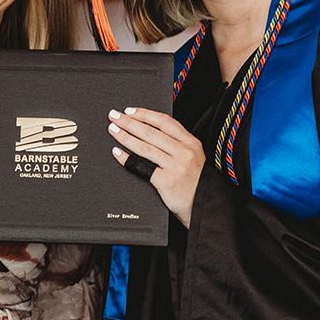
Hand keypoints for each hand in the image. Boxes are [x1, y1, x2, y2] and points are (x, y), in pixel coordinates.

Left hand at [108, 107, 204, 227]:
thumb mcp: (194, 159)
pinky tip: (117, 153)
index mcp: (192, 143)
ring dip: (125, 136)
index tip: (131, 111)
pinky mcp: (166, 181)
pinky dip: (127, 159)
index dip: (145, 114)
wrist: (206, 208)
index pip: (165, 122)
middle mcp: (184, 152)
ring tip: (113, 130)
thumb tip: (151, 134)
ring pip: (145, 146)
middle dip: (129, 122)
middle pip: (151, 132)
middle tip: (114, 116)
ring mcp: (175, 166)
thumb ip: (177, 147)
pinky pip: (142, 167)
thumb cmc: (197, 186)